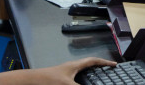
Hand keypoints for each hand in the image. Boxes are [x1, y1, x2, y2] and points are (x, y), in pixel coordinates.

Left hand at [0, 57, 117, 84]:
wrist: (30, 81)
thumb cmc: (47, 79)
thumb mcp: (67, 84)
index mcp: (74, 65)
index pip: (93, 61)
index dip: (104, 62)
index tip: (113, 65)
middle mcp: (70, 68)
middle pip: (88, 65)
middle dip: (98, 68)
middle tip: (106, 72)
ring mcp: (64, 74)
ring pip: (81, 73)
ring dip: (88, 76)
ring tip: (95, 80)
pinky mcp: (59, 80)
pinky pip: (74, 80)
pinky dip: (79, 82)